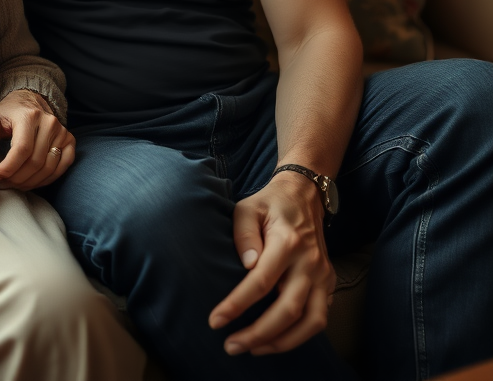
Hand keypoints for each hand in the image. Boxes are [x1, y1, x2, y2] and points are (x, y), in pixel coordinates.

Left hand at [0, 89, 75, 189]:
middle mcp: (49, 122)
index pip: (22, 149)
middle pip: (35, 161)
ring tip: (14, 184)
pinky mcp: (69, 140)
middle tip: (3, 183)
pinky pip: (62, 167)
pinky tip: (32, 181)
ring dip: (30, 182)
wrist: (31, 100)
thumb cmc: (9, 113)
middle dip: (17, 178)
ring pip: (48, 168)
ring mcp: (62, 132)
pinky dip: (47, 179)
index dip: (9, 168)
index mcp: (29, 116)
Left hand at [208, 171, 335, 355]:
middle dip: (258, 334)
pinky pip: (319, 319)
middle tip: (231, 346)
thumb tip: (246, 265)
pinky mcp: (329, 283)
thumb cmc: (268, 204)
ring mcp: (323, 274)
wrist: (303, 196)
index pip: (261, 282)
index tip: (216, 321)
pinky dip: (299, 336)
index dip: (238, 304)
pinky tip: (275, 339)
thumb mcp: (247, 207)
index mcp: (287, 241)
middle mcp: (310, 262)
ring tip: (253, 349)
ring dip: (282, 342)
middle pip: (288, 310)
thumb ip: (243, 233)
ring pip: (311, 322)